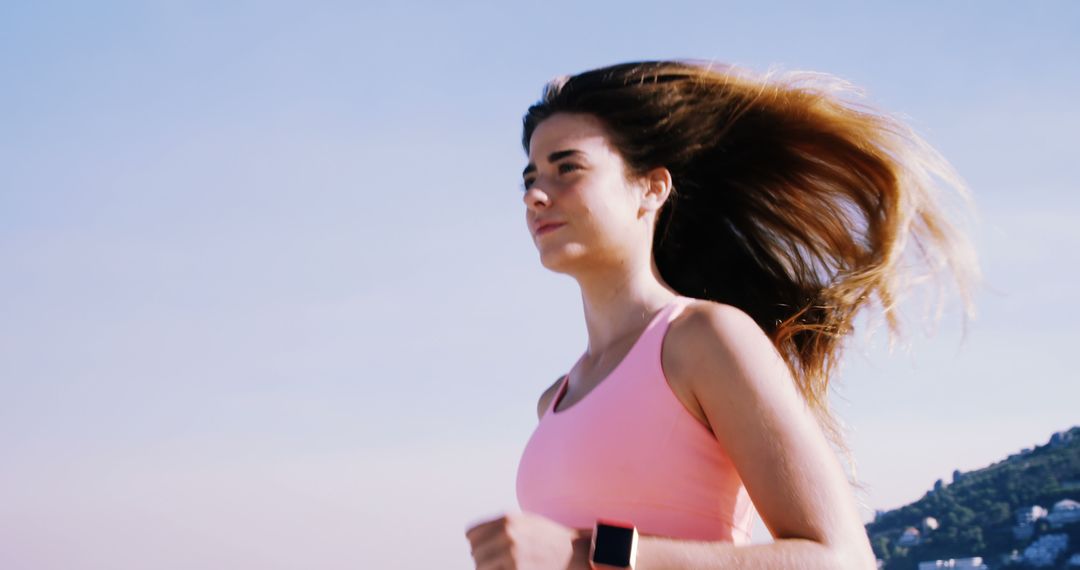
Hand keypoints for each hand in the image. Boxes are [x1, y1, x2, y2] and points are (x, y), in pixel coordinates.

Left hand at [464, 510, 590, 569]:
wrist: (576, 555)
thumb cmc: (550, 540)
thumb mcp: (525, 523)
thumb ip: (499, 527)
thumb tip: (471, 541)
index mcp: (507, 520)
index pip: (472, 534)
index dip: (479, 543)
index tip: (489, 550)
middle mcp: (507, 536)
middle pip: (476, 554)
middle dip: (485, 560)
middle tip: (502, 563)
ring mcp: (511, 557)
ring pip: (481, 569)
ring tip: (508, 567)